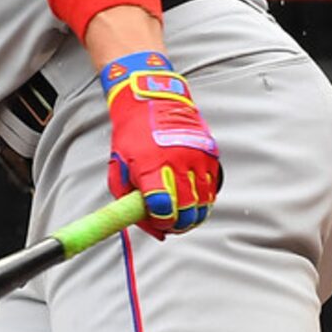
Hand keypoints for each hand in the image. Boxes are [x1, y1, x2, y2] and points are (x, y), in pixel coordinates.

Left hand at [101, 50, 219, 238]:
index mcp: (151, 166)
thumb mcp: (118, 170)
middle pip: (187, 210)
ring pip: (203, 203)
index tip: (158, 221)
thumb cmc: (132, 136)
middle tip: (170, 223)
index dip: (162, 222)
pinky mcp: (210, 154)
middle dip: (179, 224)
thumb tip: (154, 231)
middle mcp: (177, 162)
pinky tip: (191, 198)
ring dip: (193, 215)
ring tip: (181, 213)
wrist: (152, 101)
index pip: (163, 207)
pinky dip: (203, 199)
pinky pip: (212, 188)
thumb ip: (129, 203)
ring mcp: (197, 157)